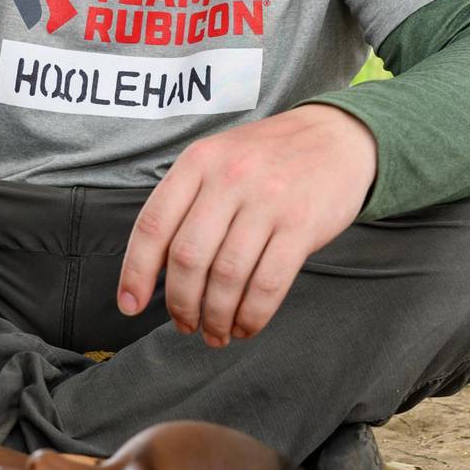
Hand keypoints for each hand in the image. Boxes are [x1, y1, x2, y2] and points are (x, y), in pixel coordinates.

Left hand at [117, 106, 377, 346]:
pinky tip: (245, 326)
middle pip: (187, 257)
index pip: (153, 224)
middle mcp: (229, 178)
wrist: (339, 137)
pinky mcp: (302, 224)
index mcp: (198, 161)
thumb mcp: (219, 158)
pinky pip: (268, 284)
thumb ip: (188, 202)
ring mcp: (268, 200)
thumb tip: (155, 268)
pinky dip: (252, 315)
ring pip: (227, 277)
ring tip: (215, 333)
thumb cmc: (270, 157)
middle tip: (185, 324)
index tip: (130, 306)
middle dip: (180, 303)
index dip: (135, 272)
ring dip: (216, 316)